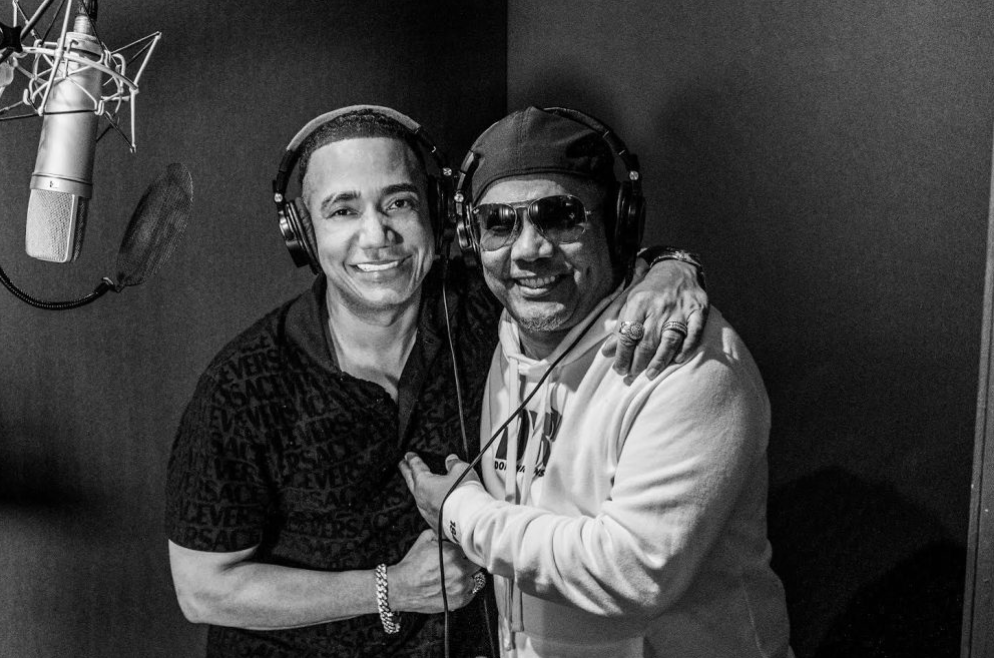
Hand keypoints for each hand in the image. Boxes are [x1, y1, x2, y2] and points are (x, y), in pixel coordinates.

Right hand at [389, 529, 481, 612]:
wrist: (401, 588)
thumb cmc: (412, 565)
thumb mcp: (425, 539)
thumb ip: (443, 533)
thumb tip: (453, 530)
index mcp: (453, 553)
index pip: (471, 548)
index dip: (466, 549)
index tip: (463, 550)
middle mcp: (459, 570)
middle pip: (476, 563)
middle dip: (469, 562)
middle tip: (461, 563)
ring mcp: (460, 587)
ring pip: (476, 578)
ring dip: (469, 576)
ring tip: (456, 576)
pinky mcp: (459, 601)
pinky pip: (472, 592)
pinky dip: (466, 589)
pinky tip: (455, 586)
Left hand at [399, 452, 479, 532]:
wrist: (471, 520)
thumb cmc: (465, 495)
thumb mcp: (462, 470)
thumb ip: (454, 463)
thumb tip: (451, 460)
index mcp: (424, 483)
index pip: (415, 467)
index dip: (412, 459)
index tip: (408, 455)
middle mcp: (421, 499)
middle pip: (411, 482)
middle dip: (406, 472)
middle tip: (403, 465)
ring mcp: (427, 513)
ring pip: (418, 498)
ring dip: (418, 489)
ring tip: (418, 485)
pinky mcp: (435, 524)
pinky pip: (429, 511)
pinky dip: (430, 504)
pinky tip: (434, 503)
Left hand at [602, 260, 708, 379]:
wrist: (677, 269)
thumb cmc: (650, 291)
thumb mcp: (630, 303)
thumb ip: (620, 327)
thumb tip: (607, 352)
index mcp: (639, 302)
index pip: (628, 334)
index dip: (622, 355)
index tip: (619, 369)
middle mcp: (660, 306)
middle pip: (648, 341)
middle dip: (638, 363)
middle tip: (631, 377)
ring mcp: (680, 309)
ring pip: (670, 340)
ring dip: (659, 361)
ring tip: (650, 375)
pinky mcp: (698, 310)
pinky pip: (693, 333)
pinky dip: (686, 348)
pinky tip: (677, 360)